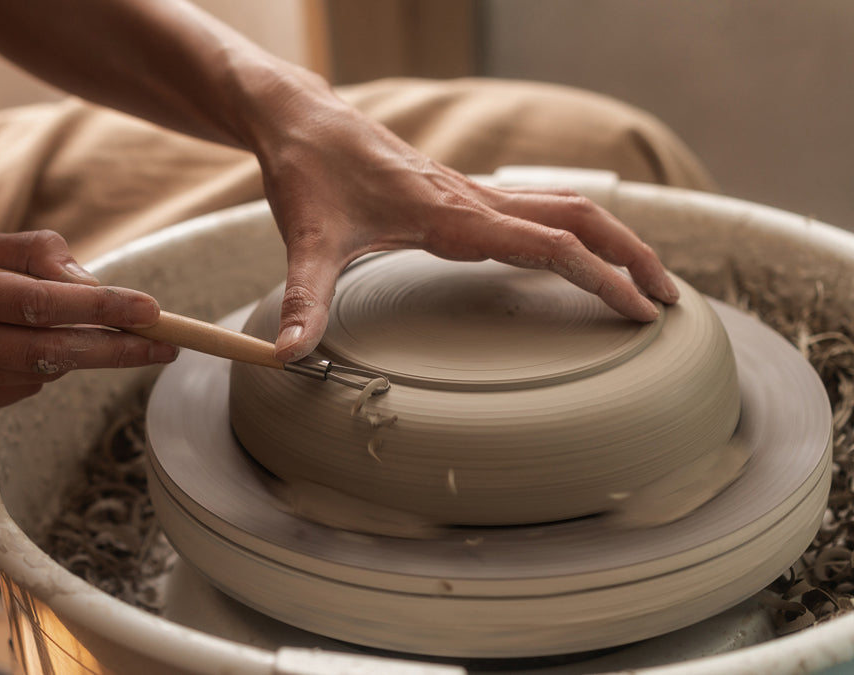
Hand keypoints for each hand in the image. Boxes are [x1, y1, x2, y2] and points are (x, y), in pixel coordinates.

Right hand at [0, 231, 176, 420]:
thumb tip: (94, 285)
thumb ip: (35, 255)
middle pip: (49, 351)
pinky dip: (37, 370)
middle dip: (116, 349)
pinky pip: (19, 392)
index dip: (101, 307)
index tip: (149, 308)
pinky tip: (16, 348)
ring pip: (40, 374)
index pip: (38, 302)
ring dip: (73, 353)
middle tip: (165, 345)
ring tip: (73, 329)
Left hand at [256, 85, 678, 360]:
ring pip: (565, 206)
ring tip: (642, 280)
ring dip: (611, 240)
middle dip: (631, 257)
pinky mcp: (461, 194)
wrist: (304, 123)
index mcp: (454, 215)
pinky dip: (575, 230)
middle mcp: (474, 200)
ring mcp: (472, 194)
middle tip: (667, 301)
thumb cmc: (309, 175)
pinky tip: (575, 254)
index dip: (602, 279)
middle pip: (580, 218)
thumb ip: (305, 297)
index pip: (552, 246)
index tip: (641, 312)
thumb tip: (289, 355)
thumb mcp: (307, 240)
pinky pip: (537, 208)